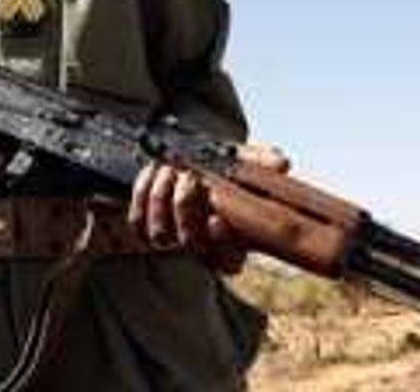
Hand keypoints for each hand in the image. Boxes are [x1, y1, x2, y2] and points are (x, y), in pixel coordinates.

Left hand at [128, 142, 289, 273]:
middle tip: (190, 179)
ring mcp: (171, 236)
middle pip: (192, 247)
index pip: (229, 262)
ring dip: (163, 201)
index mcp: (228, 237)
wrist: (176, 157)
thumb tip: (282, 163)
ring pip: (162, 236)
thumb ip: (260, 160)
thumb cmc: (215, 163)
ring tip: (170, 171)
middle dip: (187, 212)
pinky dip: (142, 196)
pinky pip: (138, 225)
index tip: (217, 219)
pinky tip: (152, 172)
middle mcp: (199, 243)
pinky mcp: (145, 226)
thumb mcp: (240, 159)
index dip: (223, 247)